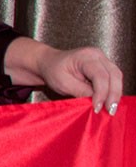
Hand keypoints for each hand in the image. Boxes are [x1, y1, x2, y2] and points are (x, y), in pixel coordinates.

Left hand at [4, 37, 122, 113]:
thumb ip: (81, 91)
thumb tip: (97, 102)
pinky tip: (108, 102)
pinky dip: (112, 90)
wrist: (49, 63)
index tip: (98, 108)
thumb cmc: (53, 72)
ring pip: (117, 77)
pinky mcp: (104, 66)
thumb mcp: (63, 84)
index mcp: (86, 56)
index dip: (102, 93)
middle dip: (114, 94)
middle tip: (110, 111)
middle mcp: (97, 55)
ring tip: (111, 109)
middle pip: (114, 75)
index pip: (100, 76)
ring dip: (115, 93)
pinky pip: (113, 79)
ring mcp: (102, 59)